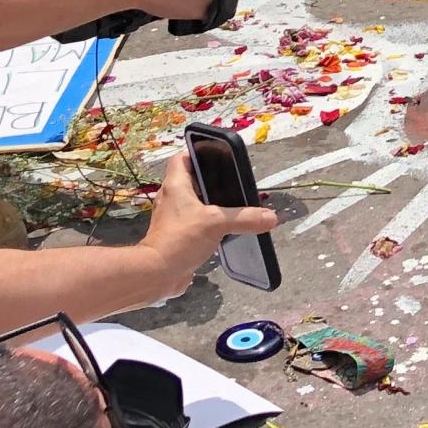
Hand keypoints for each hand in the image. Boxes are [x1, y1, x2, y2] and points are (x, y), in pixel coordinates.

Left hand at [139, 147, 279, 297]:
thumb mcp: (216, 223)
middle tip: (231, 184)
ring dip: (209, 205)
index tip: (216, 157)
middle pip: (190, 181)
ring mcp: (172, 219)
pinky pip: (193, 224)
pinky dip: (206, 225)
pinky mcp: (176, 237)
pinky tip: (222, 232)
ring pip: (192, 204)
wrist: (157, 274)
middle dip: (210, 182)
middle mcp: (171, 199)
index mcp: (176, 186)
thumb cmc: (180, 238)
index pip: (181, 159)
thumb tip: (271, 217)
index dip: (196, 153)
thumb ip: (244, 218)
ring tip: (231, 207)